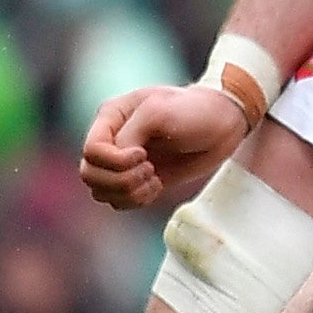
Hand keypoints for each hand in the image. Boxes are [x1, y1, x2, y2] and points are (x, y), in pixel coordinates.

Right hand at [79, 83, 254, 210]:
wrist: (224, 124)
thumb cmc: (194, 110)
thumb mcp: (159, 111)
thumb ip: (130, 134)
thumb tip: (118, 159)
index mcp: (111, 118)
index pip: (91, 151)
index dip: (114, 161)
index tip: (143, 154)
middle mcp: (112, 140)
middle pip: (89, 174)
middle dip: (119, 181)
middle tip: (150, 171)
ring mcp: (123, 162)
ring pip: (100, 192)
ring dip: (128, 193)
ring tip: (154, 179)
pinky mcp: (139, 179)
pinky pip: (119, 202)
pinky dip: (135, 201)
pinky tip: (157, 187)